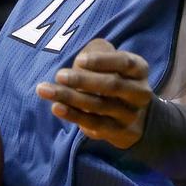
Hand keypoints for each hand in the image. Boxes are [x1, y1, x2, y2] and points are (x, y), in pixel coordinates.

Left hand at [36, 38, 151, 149]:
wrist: (130, 115)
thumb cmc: (115, 78)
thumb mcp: (113, 62)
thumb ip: (100, 54)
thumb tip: (80, 61)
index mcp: (140, 70)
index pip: (124, 63)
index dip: (102, 61)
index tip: (79, 60)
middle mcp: (140, 93)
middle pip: (111, 86)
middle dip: (82, 80)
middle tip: (59, 74)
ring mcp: (129, 114)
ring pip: (98, 106)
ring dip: (69, 97)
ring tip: (45, 89)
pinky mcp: (116, 131)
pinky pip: (93, 123)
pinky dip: (73, 115)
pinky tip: (56, 107)